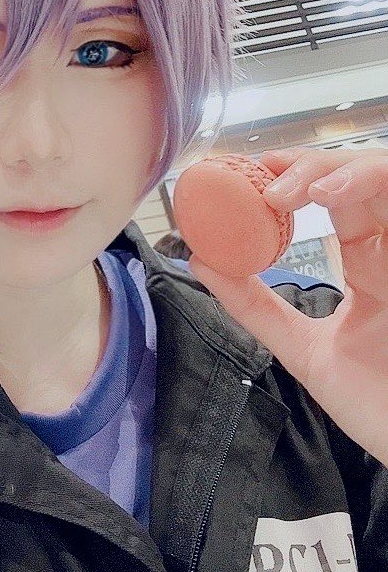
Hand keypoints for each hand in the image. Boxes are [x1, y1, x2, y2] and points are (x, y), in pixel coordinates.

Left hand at [186, 146, 387, 466]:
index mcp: (372, 268)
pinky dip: (373, 187)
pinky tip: (333, 196)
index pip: (340, 200)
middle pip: (366, 177)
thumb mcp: (305, 352)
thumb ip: (256, 307)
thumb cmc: (378, 406)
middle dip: (314, 165)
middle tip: (267, 175)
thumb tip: (202, 260)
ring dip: (345, 171)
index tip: (253, 170)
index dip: (299, 175)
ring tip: (301, 187)